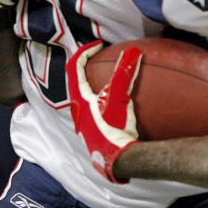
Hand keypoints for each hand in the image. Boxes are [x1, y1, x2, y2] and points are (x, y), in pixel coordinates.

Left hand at [66, 42, 142, 182]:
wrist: (118, 161)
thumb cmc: (113, 130)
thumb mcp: (120, 99)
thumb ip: (124, 73)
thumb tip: (132, 51)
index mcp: (79, 101)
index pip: (74, 69)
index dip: (84, 53)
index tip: (98, 45)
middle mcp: (78, 113)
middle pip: (77, 84)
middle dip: (87, 69)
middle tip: (101, 60)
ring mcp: (86, 126)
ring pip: (86, 99)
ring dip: (96, 86)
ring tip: (112, 80)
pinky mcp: (96, 135)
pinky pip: (96, 112)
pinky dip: (105, 101)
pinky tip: (121, 105)